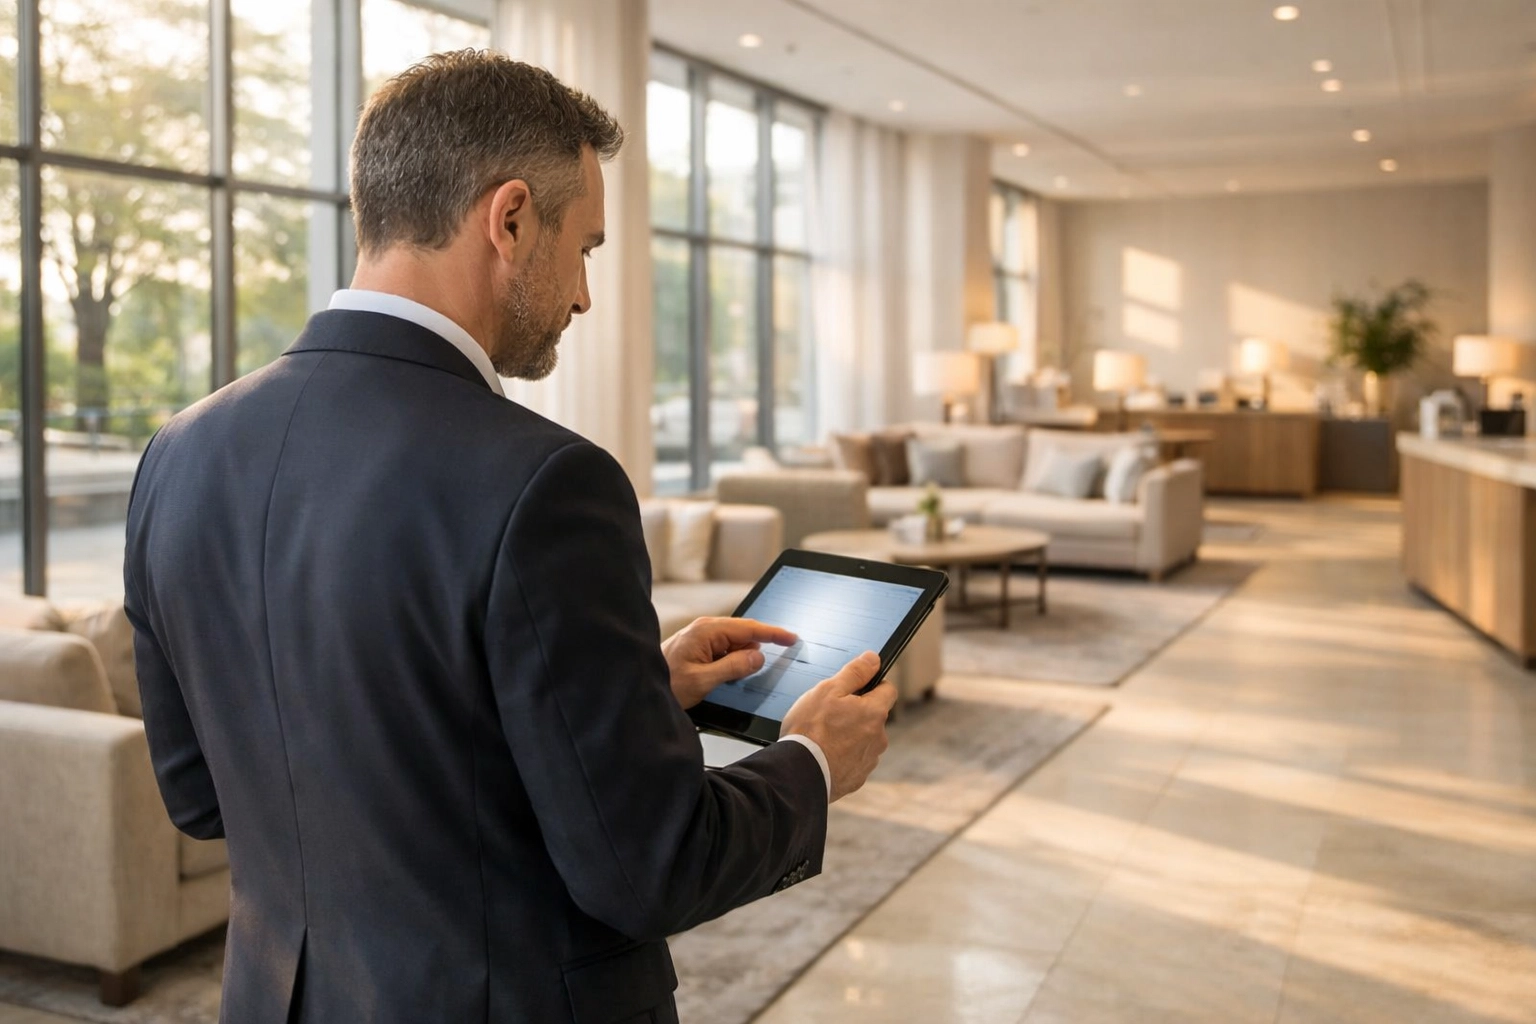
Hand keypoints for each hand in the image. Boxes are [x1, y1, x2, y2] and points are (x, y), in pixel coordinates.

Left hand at [662, 617, 797, 709]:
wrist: (640, 686)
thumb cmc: (665, 683)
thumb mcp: (703, 680)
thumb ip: (733, 667)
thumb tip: (758, 657)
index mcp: (707, 631)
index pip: (749, 629)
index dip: (773, 633)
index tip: (791, 637)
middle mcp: (705, 629)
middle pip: (744, 635)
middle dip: (756, 650)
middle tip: (765, 666)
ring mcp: (702, 637)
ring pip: (735, 645)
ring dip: (740, 660)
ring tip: (726, 678)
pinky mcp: (699, 647)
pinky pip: (724, 651)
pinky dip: (731, 662)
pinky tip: (725, 676)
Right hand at [780, 651, 893, 801]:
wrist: (799, 774)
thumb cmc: (810, 730)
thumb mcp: (828, 690)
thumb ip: (854, 672)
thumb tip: (874, 659)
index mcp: (874, 712)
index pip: (888, 690)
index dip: (872, 684)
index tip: (855, 687)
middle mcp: (878, 737)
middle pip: (873, 716)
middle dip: (857, 713)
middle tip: (829, 714)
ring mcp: (869, 760)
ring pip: (864, 740)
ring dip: (850, 736)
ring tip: (822, 737)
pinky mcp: (857, 778)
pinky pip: (853, 761)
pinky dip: (842, 756)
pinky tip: (823, 755)